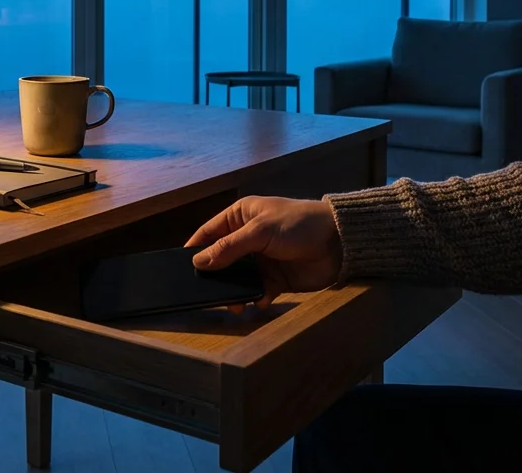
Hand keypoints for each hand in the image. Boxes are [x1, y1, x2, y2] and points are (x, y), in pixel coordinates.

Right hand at [184, 196, 342, 311]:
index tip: (181, 268)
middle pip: (221, 259)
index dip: (196, 249)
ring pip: (238, 279)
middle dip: (214, 276)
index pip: (209, 233)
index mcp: (241, 217)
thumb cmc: (299, 224)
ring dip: (234, 292)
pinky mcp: (276, 279)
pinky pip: (258, 291)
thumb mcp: (260, 231)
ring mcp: (262, 260)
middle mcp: (248, 238)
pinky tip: (258, 302)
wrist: (340, 242)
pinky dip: (255, 298)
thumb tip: (199, 262)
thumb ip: (229, 248)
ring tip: (234, 305)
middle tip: (205, 293)